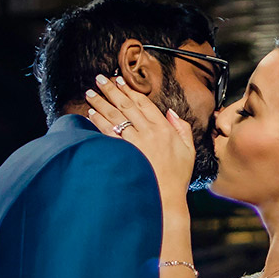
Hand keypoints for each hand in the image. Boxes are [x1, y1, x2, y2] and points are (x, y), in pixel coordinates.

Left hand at [85, 74, 195, 192]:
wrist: (166, 199)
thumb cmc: (177, 177)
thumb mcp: (188, 150)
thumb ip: (182, 128)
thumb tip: (171, 112)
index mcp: (164, 129)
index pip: (144, 103)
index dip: (130, 90)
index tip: (120, 80)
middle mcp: (149, 132)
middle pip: (127, 105)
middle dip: (112, 89)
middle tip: (100, 78)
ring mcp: (136, 142)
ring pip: (115, 116)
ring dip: (101, 102)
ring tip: (90, 92)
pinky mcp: (124, 153)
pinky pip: (109, 132)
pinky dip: (99, 121)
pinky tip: (91, 113)